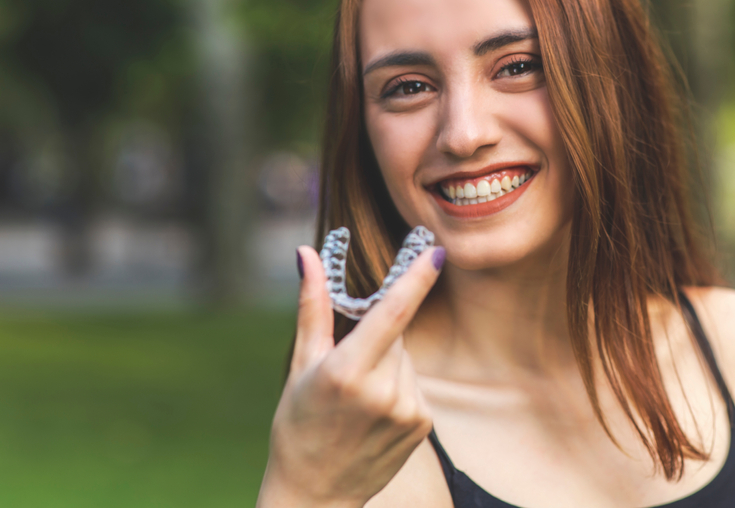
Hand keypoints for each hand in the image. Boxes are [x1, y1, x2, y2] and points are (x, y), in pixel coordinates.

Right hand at [256, 243, 444, 507]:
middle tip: (349, 367)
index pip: (392, 313)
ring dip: (388, 365)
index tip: (436, 251)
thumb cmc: (298, 424)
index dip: (417, 279)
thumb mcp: (301, 364)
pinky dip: (399, 388)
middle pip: (396, 334)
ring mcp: (407, 410)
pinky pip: (416, 385)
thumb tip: (307, 254)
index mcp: (346, 371)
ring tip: (359, 400)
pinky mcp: (423, 424)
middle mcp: (382, 391)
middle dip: (378, 338)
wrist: (314, 494)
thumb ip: (312, 306)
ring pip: (406, 360)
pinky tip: (376, 414)